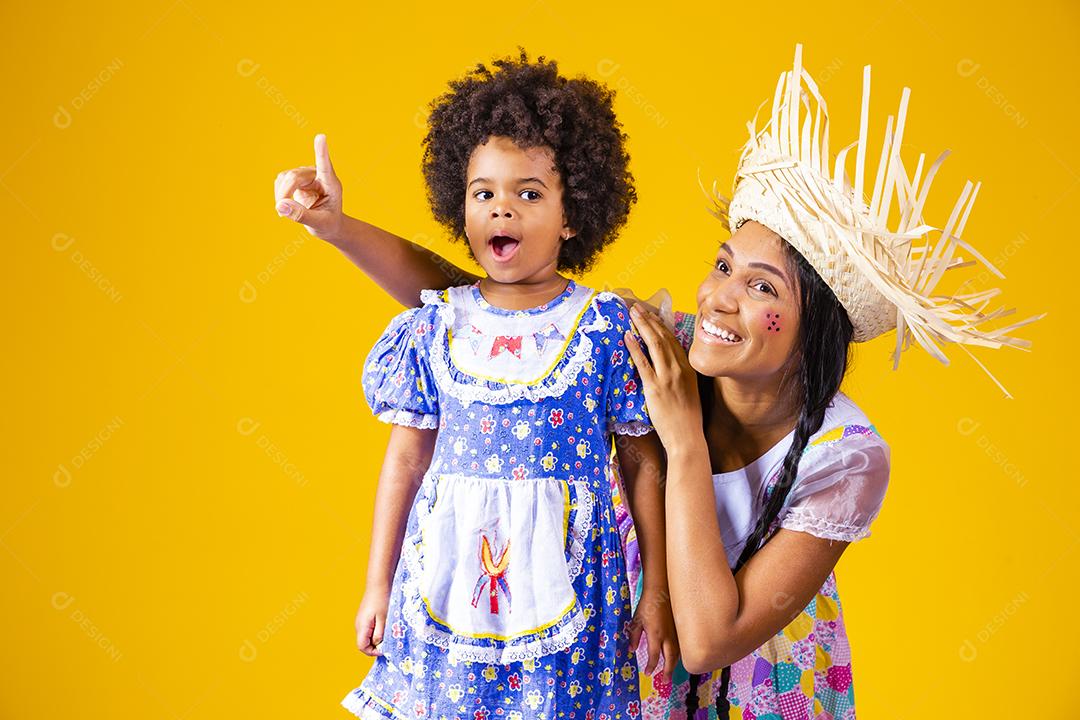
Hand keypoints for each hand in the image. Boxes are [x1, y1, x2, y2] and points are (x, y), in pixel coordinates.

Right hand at [275, 133, 344, 243]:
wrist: (328, 223)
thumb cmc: (329, 223)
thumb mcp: (319, 224)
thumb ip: (301, 215)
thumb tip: (280, 206)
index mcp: (331, 184)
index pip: (325, 165)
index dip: (321, 151)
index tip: (321, 137)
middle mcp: (319, 174)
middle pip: (294, 177)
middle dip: (284, 195)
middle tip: (281, 213)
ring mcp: (306, 174)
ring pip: (285, 177)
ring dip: (281, 195)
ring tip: (288, 212)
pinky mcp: (296, 176)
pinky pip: (280, 180)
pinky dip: (279, 194)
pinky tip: (287, 204)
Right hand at [354, 588, 389, 655]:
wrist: (379, 583)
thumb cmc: (382, 599)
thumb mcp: (384, 619)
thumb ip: (380, 634)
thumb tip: (378, 645)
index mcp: (362, 626)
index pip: (362, 647)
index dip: (373, 652)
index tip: (385, 649)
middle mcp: (358, 625)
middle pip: (364, 643)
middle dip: (376, 646)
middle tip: (389, 641)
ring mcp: (361, 620)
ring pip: (367, 636)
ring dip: (377, 638)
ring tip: (388, 633)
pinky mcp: (365, 616)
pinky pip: (369, 629)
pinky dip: (376, 631)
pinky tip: (385, 625)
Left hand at [623, 305, 703, 452]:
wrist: (687, 438)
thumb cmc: (687, 419)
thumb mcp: (689, 392)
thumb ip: (680, 376)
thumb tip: (667, 367)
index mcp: (689, 369)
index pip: (674, 341)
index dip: (661, 326)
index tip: (652, 315)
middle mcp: (680, 369)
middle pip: (663, 338)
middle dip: (650, 320)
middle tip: (638, 307)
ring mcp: (668, 377)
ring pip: (654, 345)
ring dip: (642, 326)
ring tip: (632, 313)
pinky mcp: (655, 388)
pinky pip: (643, 363)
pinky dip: (634, 347)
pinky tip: (627, 336)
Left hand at [628, 584, 680, 680]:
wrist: (660, 590)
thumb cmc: (647, 605)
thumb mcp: (636, 621)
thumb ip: (634, 637)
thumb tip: (631, 650)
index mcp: (655, 635)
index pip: (654, 656)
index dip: (651, 667)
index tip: (648, 673)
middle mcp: (667, 636)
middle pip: (670, 659)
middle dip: (668, 671)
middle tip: (665, 681)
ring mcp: (675, 632)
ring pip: (677, 653)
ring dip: (674, 664)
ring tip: (670, 671)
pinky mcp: (680, 628)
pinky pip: (681, 645)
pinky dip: (678, 654)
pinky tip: (676, 656)